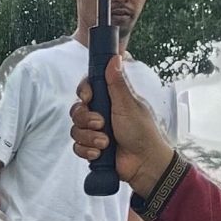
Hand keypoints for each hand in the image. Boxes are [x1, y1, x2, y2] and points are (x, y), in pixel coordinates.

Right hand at [69, 51, 177, 192]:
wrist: (144, 163)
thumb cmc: (142, 132)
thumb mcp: (128, 105)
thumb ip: (117, 83)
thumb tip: (114, 57)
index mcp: (110, 100)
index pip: (87, 89)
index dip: (84, 92)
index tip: (88, 98)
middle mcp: (100, 114)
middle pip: (77, 110)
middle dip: (85, 119)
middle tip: (101, 124)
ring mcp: (95, 132)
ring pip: (75, 130)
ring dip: (89, 137)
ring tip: (105, 143)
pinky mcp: (92, 149)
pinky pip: (77, 147)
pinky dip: (87, 151)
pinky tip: (99, 154)